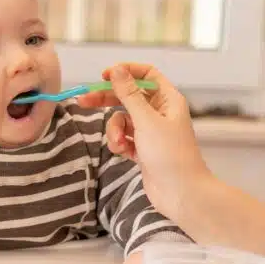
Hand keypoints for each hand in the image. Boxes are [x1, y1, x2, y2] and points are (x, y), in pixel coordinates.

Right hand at [79, 63, 210, 217]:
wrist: (180, 193)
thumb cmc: (169, 154)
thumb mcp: (145, 120)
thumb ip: (128, 94)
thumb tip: (116, 70)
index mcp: (167, 99)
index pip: (146, 74)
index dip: (125, 72)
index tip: (104, 76)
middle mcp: (159, 112)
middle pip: (127, 96)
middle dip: (106, 100)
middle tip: (83, 101)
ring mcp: (150, 131)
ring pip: (121, 119)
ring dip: (114, 130)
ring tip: (120, 144)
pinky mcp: (142, 148)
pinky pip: (122, 137)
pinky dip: (119, 143)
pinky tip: (124, 153)